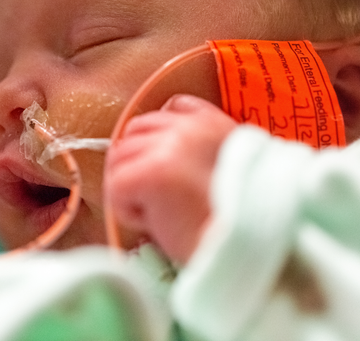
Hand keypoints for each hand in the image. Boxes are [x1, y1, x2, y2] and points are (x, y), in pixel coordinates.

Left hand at [104, 94, 235, 262]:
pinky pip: (116, 186)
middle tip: (159, 199)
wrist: (244, 252)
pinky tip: (157, 222)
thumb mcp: (232, 171)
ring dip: (132, 191)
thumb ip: (203, 151)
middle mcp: (190, 127)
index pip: (172, 108)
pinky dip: (128, 211)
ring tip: (164, 214)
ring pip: (119, 159)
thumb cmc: (234, 224)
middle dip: (137, 164)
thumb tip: (159, 153)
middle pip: (135, 132)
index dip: (157, 139)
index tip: (164, 169)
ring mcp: (169, 146)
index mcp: (214, 124)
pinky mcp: (151, 172)